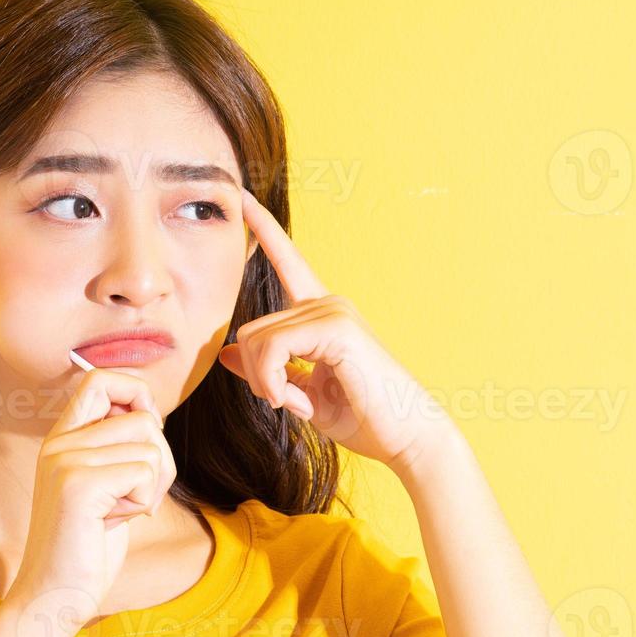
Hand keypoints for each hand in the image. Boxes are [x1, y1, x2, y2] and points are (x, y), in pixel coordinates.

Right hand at [6, 367, 175, 636]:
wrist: (53, 598)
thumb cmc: (86, 548)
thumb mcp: (104, 487)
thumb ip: (117, 448)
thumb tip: (151, 412)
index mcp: (62, 439)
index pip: (100, 380)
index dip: (136, 394)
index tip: (145, 434)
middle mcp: (59, 443)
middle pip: (144, 418)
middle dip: (159, 461)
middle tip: (135, 497)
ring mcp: (65, 460)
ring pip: (150, 446)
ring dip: (152, 486)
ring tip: (121, 512)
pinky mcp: (78, 484)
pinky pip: (145, 472)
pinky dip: (143, 502)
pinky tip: (114, 523)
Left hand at [217, 185, 454, 472]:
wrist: (407, 438)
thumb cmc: (362, 418)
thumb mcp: (301, 393)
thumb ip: (268, 370)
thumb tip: (228, 353)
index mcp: (320, 314)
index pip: (286, 261)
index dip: (263, 230)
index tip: (241, 198)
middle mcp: (326, 303)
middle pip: (249, 329)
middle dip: (257, 377)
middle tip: (288, 404)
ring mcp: (333, 311)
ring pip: (256, 341)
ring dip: (266, 385)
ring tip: (299, 405)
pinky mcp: (336, 327)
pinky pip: (272, 349)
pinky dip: (274, 383)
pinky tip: (299, 404)